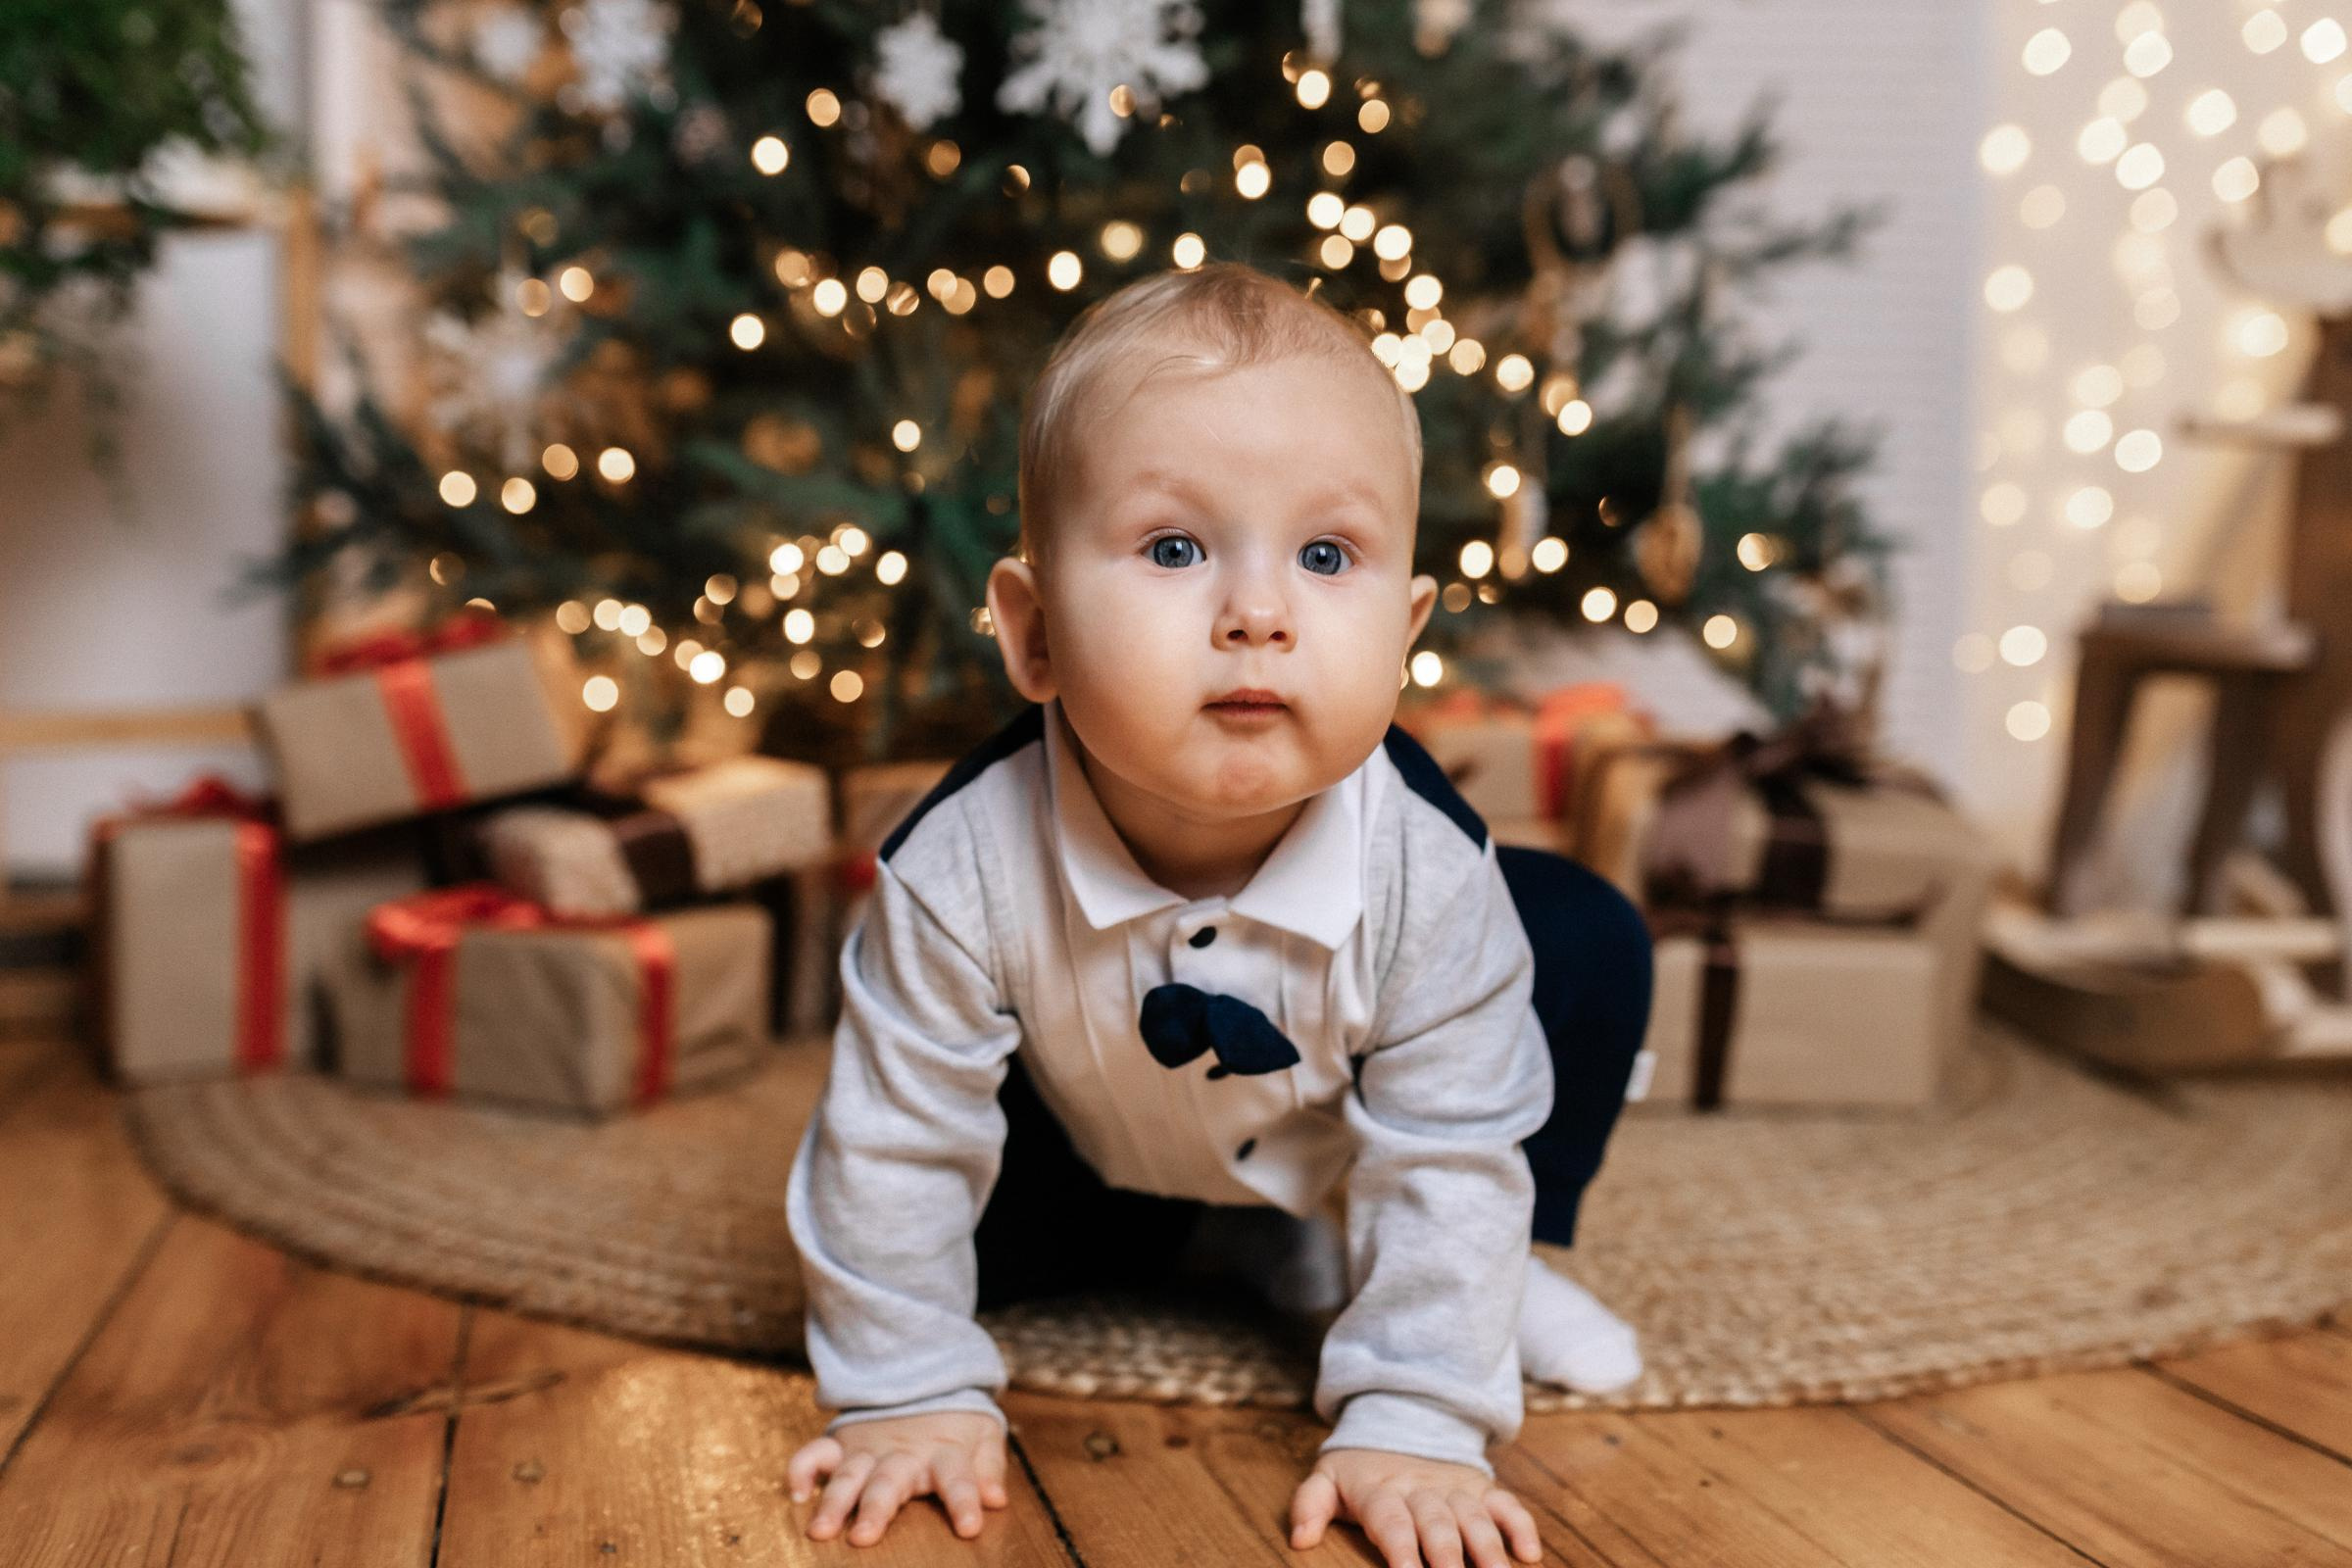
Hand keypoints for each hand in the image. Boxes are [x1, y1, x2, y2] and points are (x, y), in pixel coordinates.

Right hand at [786, 1409, 1010, 1545]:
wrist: (921, 1376)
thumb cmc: (955, 1422)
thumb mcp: (983, 1436)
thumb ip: (989, 1468)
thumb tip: (997, 1500)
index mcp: (943, 1453)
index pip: (958, 1478)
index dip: (964, 1500)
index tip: (970, 1527)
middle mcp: (903, 1454)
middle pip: (889, 1483)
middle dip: (875, 1509)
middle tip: (863, 1538)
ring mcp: (869, 1449)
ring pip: (848, 1476)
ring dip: (834, 1501)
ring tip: (821, 1531)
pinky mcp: (842, 1445)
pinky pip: (815, 1455)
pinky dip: (802, 1470)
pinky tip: (797, 1495)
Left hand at [1289, 1446, 1542, 1567]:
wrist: (1401, 1420)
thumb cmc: (1360, 1470)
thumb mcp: (1327, 1479)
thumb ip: (1309, 1504)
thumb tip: (1299, 1540)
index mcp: (1381, 1490)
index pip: (1391, 1520)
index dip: (1399, 1547)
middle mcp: (1421, 1489)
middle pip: (1436, 1523)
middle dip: (1446, 1556)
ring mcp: (1454, 1487)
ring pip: (1474, 1517)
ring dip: (1487, 1548)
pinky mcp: (1481, 1486)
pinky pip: (1506, 1503)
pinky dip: (1520, 1525)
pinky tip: (1529, 1553)